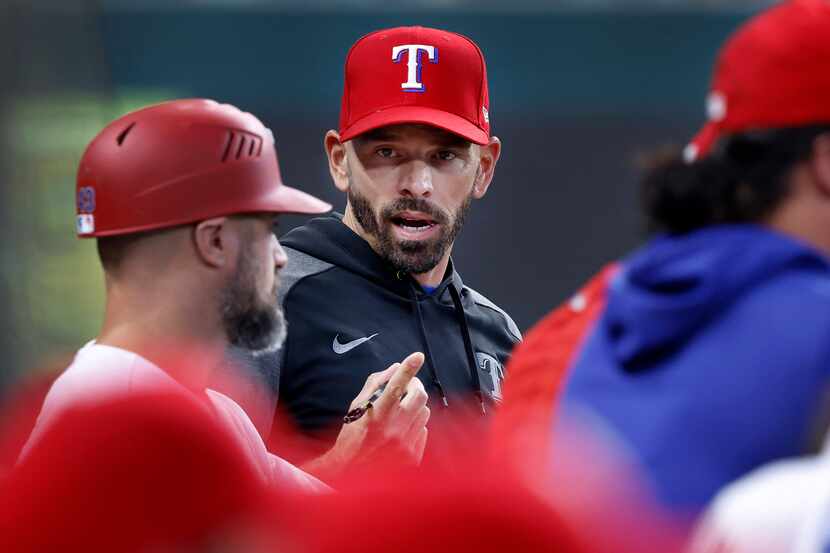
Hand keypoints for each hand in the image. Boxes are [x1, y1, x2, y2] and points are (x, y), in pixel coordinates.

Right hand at [302, 352, 429, 481]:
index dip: (408, 369)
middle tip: (408, 387)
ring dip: (415, 407)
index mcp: (377, 415)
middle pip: (419, 396)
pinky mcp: (413, 457)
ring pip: (424, 412)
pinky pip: (424, 431)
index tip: (417, 356)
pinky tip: (401, 431)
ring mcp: (405, 445)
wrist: (350, 472)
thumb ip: (375, 384)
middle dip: (415, 386)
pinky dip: (415, 425)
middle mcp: (393, 430)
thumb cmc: (351, 435)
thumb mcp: (357, 406)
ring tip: (401, 412)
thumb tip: (395, 368)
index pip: (396, 386)